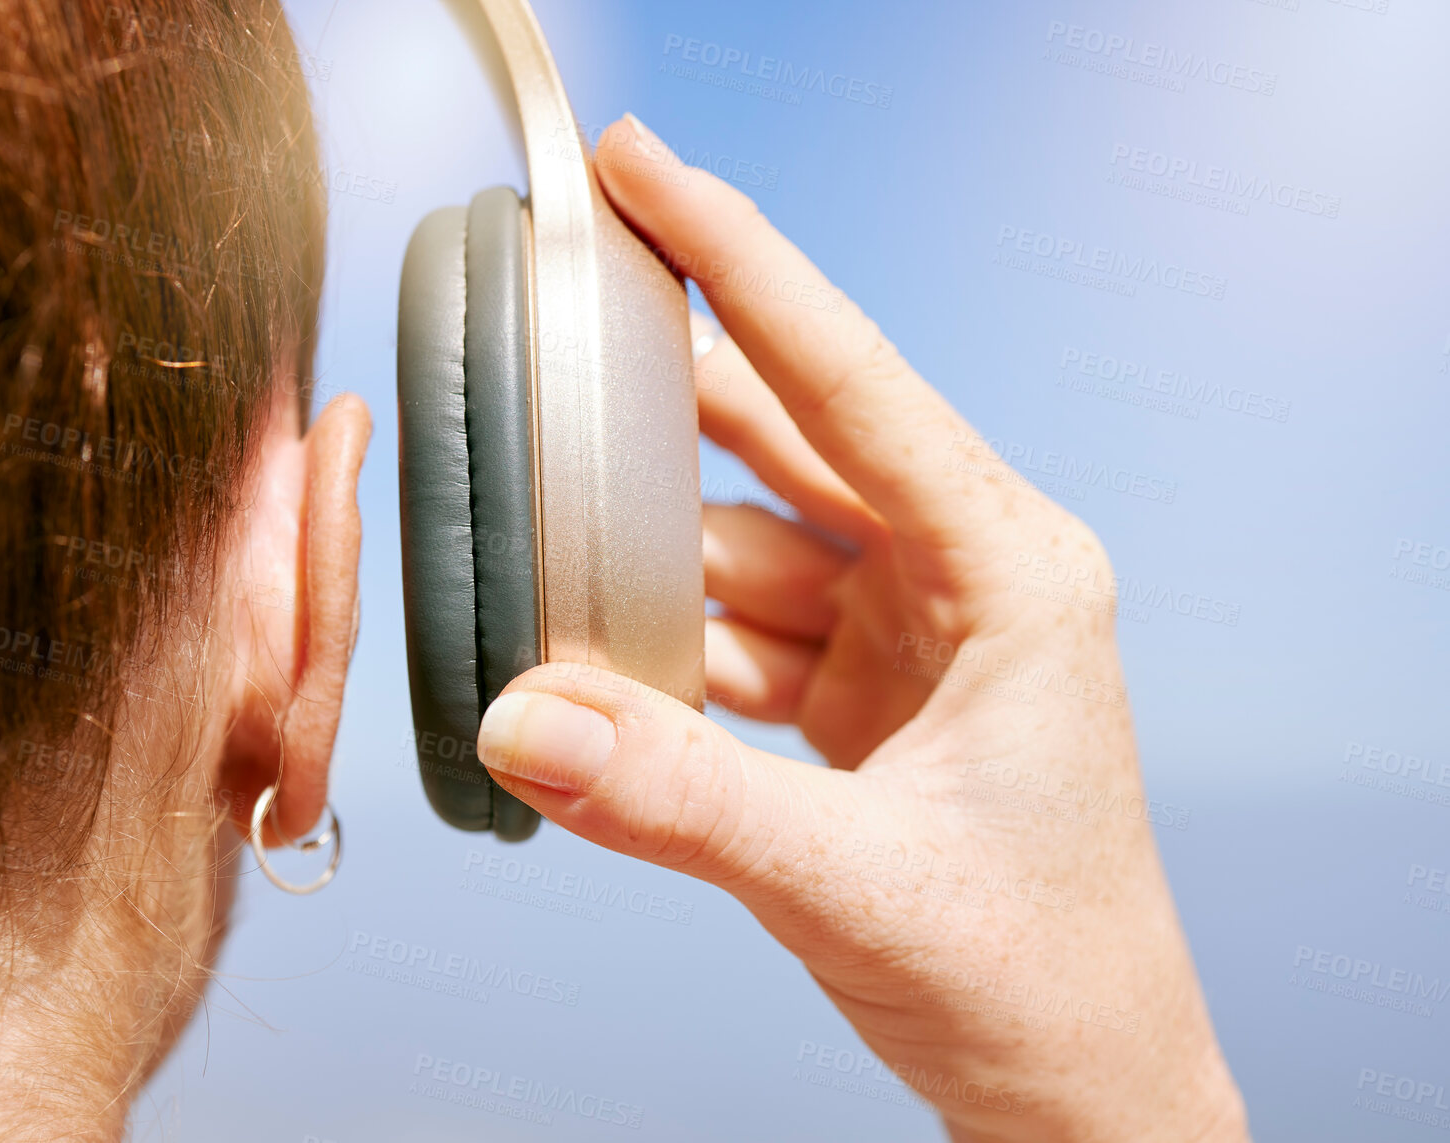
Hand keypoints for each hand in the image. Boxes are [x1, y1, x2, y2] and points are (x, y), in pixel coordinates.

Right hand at [475, 114, 1248, 1142]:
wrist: (1076, 1092)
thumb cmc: (1039, 979)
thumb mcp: (859, 882)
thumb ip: (681, 802)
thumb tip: (520, 720)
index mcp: (1010, 570)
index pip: (849, 383)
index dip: (739, 263)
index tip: (643, 171)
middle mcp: (957, 578)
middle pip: (781, 442)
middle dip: (663, 387)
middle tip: (553, 306)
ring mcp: (901, 638)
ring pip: (738, 546)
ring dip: (637, 551)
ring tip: (530, 526)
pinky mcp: (855, 699)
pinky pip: (729, 633)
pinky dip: (653, 643)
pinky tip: (583, 648)